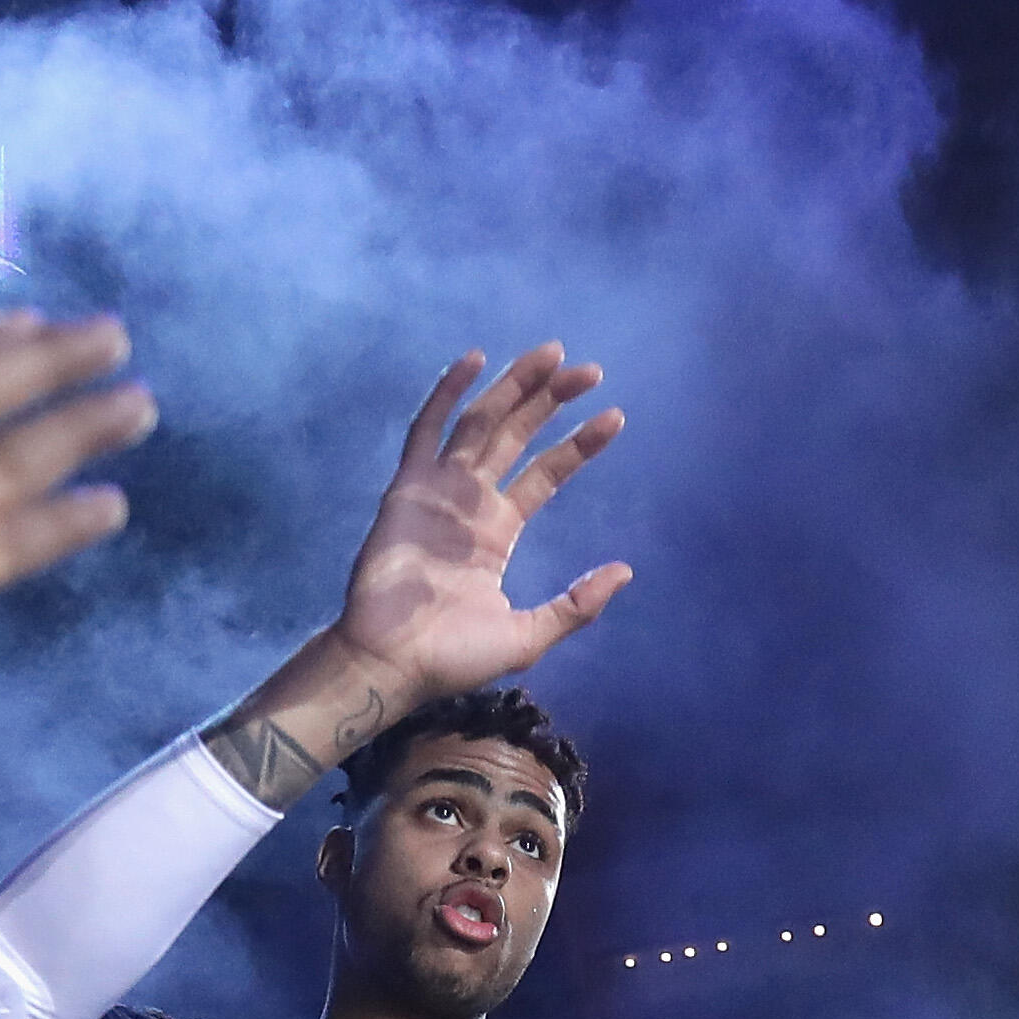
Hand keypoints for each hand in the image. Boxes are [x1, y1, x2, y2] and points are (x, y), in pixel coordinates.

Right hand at [327, 345, 633, 697]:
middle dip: (550, 400)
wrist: (393, 664)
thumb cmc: (454, 658)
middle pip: (516, 435)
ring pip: (480, 423)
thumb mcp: (529, 635)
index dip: (579, 445)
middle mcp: (471, 502)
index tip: (614, 416)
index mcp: (499, 530)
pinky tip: (474, 359)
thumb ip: (576, 605)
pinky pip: (426, 431)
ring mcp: (438, 491)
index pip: (545, 473)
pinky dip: (446, 394)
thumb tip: (625, 570)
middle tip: (589, 369)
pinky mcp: (407, 489)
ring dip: (513, 386)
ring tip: (552, 354)